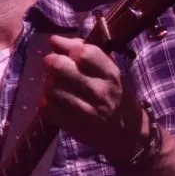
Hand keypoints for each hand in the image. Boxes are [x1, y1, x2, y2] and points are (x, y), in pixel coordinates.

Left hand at [41, 35, 146, 160]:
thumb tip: (56, 40)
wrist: (128, 135)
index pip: (83, 52)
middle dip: (51, 62)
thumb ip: (87, 53)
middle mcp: (99, 90)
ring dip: (48, 84)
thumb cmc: (117, 97)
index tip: (66, 51)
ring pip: (51, 87)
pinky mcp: (74, 126)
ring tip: (55, 85)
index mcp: (110, 74)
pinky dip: (46, 102)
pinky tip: (54, 101)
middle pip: (60, 67)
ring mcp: (86, 109)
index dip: (68, 47)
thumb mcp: (111, 72)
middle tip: (52, 65)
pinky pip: (48, 108)